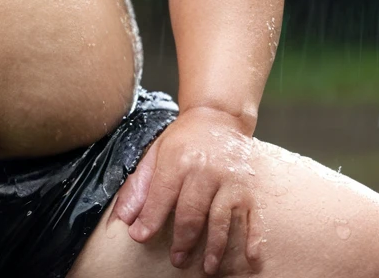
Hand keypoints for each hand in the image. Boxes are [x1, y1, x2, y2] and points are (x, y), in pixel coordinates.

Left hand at [110, 107, 263, 274]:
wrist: (218, 117)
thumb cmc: (183, 138)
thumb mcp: (157, 151)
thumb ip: (140, 184)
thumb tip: (125, 217)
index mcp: (178, 159)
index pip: (161, 195)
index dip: (150, 218)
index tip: (140, 237)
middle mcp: (205, 171)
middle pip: (192, 212)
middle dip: (183, 240)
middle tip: (177, 260)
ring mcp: (229, 181)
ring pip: (221, 220)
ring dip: (215, 247)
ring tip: (207, 267)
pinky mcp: (247, 188)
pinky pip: (252, 217)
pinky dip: (253, 239)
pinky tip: (250, 258)